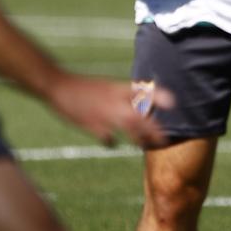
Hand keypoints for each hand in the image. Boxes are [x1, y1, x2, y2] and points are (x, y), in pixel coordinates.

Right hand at [48, 74, 170, 148]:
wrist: (57, 85)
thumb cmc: (84, 88)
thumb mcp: (106, 88)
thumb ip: (123, 97)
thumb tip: (142, 107)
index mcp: (117, 88)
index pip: (143, 91)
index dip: (159, 97)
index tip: (173, 103)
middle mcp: (113, 100)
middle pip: (139, 115)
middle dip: (152, 128)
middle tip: (163, 139)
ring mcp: (102, 112)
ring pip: (127, 126)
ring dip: (138, 137)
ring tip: (144, 144)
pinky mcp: (89, 123)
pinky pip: (106, 136)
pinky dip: (110, 141)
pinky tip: (110, 143)